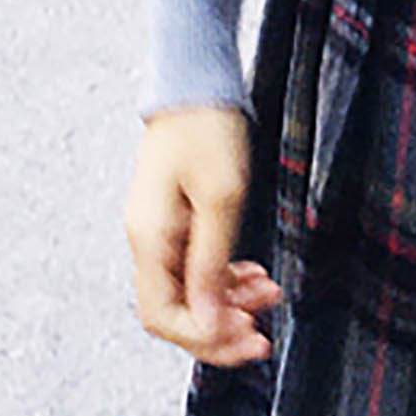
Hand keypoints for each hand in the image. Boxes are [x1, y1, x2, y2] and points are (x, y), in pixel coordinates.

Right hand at [124, 104, 283, 364]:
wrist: (196, 80)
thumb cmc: (206, 127)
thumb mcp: (221, 196)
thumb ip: (212, 263)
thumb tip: (209, 323)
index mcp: (149, 238)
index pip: (163, 316)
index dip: (204, 335)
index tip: (246, 335)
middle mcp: (147, 240)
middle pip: (175, 311)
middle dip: (220, 328)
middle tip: (261, 335)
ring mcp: (159, 230)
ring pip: (189, 290)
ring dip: (228, 303)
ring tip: (268, 297)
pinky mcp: (175, 218)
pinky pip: (196, 265)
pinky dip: (225, 277)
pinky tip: (253, 276)